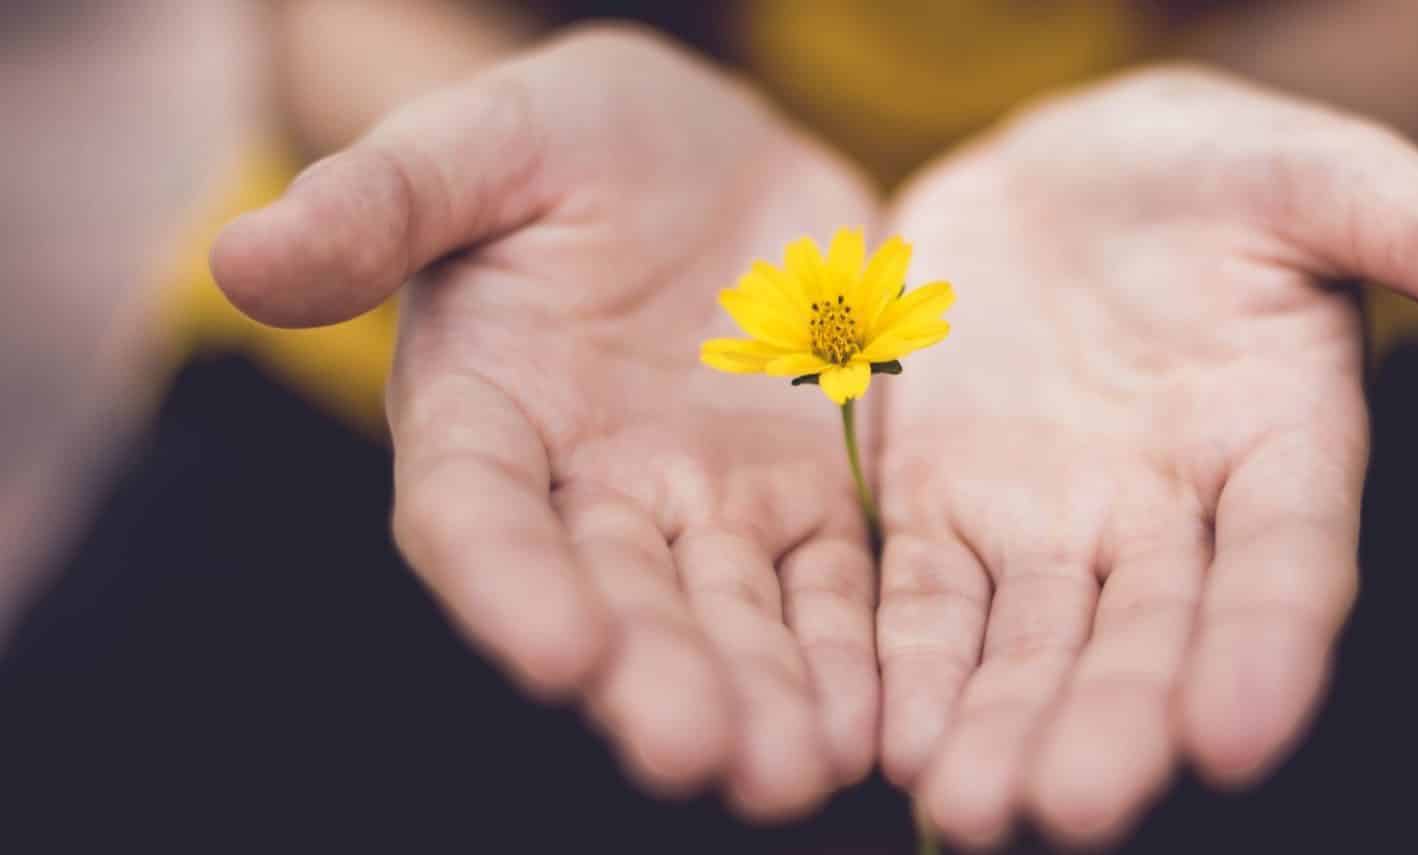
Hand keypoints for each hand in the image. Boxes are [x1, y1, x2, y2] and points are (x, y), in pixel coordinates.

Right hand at [212, 27, 881, 819]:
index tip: (558, 654)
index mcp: (484, 413)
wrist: (711, 149)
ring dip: (763, 697)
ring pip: (731, 616)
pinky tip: (877, 721)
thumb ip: (383, 200)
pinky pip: (832, 586)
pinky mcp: (807, 498)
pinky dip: (852, 652)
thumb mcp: (485, 140)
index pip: (477, 516)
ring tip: (797, 771)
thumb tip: (241, 255)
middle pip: (616, 600)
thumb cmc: (571, 137)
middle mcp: (587, 489)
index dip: (510, 586)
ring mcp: (703, 504)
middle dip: (656, 679)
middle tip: (699, 756)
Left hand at [874, 66, 1417, 848]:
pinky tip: (888, 738)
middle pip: (1148, 634)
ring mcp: (1053, 523)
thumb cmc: (1213, 171)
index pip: (1287, 562)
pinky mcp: (944, 508)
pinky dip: (908, 666)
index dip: (1267, 645)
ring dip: (1002, 724)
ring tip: (971, 807)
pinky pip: (923, 600)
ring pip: (1032, 643)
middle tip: (1074, 807)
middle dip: (1114, 721)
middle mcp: (1171, 515)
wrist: (1059, 171)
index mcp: (1282, 444)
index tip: (1239, 736)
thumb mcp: (1323, 178)